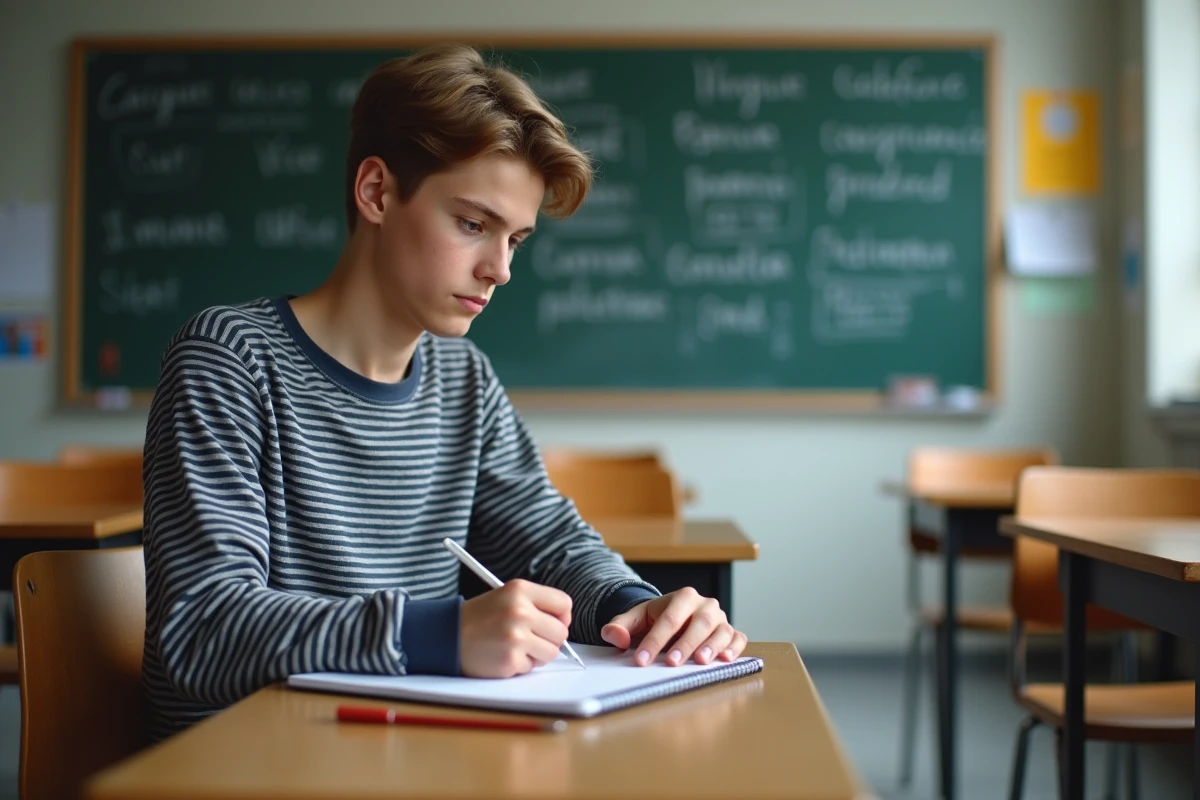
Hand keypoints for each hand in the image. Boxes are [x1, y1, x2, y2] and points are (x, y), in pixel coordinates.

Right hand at [460, 580, 571, 677]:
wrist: (448, 635)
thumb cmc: (480, 618)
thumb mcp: (507, 597)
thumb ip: (536, 605)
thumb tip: (565, 624)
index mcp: (520, 590)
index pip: (564, 603)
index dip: (562, 617)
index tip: (553, 622)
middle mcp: (520, 611)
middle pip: (561, 632)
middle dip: (550, 639)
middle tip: (530, 639)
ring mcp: (516, 636)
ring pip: (551, 652)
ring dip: (537, 654)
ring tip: (516, 647)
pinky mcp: (511, 659)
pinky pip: (532, 667)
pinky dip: (521, 665)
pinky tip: (503, 655)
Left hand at [600, 587, 746, 666]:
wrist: (676, 618)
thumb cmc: (656, 619)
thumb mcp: (635, 619)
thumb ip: (620, 626)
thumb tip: (613, 636)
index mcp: (683, 597)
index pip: (669, 619)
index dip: (654, 640)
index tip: (641, 660)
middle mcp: (705, 606)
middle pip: (699, 623)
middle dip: (685, 644)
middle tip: (671, 662)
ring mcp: (721, 619)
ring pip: (721, 631)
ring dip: (712, 647)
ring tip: (700, 662)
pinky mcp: (731, 633)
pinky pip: (738, 639)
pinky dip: (734, 649)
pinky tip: (725, 659)